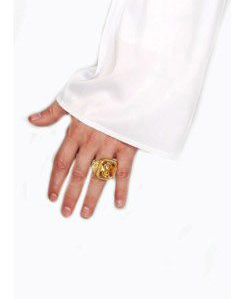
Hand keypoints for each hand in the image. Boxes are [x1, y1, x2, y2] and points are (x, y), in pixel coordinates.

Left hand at [29, 101, 137, 217]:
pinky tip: (118, 203)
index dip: (55, 181)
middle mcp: (91, 142)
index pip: (62, 162)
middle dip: (71, 195)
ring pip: (98, 177)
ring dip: (91, 197)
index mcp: (76, 132)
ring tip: (85, 213)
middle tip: (66, 212)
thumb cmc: (102, 90)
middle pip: (78, 174)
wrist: (130, 86)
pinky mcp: (128, 147)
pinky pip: (123, 172)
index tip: (52, 195)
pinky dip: (121, 189)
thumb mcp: (72, 97)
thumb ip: (52, 112)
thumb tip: (32, 119)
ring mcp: (110, 146)